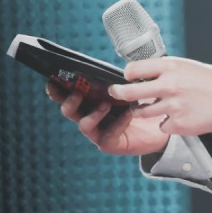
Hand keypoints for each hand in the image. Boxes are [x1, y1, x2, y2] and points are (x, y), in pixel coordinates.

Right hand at [46, 81, 169, 155]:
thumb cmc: (141, 103)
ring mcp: (98, 132)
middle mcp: (89, 117)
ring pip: (84, 125)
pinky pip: (108, 135)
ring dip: (93, 113)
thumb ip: (117, 80)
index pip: (67, 96)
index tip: (52, 81)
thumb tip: (112, 69)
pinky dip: (118, 122)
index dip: (57, 91)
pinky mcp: (110, 143)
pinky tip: (128, 113)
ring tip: (106, 104)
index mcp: (90, 102)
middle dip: (70, 101)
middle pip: (69, 111)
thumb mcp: (128, 87)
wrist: (158, 125)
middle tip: (78, 92)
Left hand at [107, 56, 211, 136]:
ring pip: (142, 112)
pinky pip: (161, 125)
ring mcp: (172, 106)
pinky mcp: (177, 124)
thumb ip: (164, 70)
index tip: (128, 77)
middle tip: (118, 93)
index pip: (133, 69)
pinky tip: (179, 116)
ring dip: (144, 110)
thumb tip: (141, 74)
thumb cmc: (209, 81)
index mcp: (170, 67)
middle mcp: (169, 85)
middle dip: (120, 93)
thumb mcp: (185, 66)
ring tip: (158, 106)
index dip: (128, 74)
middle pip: (129, 92)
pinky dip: (166, 123)